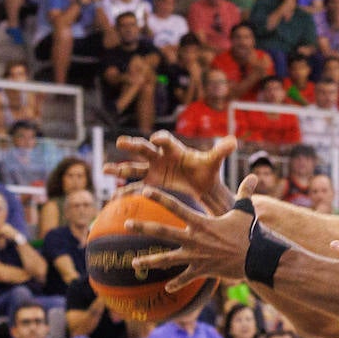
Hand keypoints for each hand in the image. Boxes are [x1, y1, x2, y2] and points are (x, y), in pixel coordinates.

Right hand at [107, 131, 238, 214]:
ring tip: (105, 169)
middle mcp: (160, 156)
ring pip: (134, 167)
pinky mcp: (151, 182)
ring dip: (120, 168)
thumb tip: (234, 141)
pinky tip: (112, 198)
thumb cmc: (206, 170)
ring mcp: (153, 169)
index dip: (161, 139)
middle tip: (122, 142)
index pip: (166, 141)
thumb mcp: (213, 162)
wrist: (202, 183)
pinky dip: (124, 192)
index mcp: (175, 149)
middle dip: (133, 146)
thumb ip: (220, 151)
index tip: (155, 140)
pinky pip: (135, 187)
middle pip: (144, 149)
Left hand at [128, 176, 259, 291]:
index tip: (144, 191)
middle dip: (142, 227)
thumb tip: (254, 176)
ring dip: (149, 261)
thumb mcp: (246, 211)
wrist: (256, 258)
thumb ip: (245, 193)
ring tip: (134, 263)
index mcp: (201, 223)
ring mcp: (196, 256)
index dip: (160, 198)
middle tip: (126, 224)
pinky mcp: (201, 270)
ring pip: (167, 259)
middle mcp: (194, 239)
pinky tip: (167, 288)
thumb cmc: (250, 233)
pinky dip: (177, 283)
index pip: (176, 207)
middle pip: (162, 232)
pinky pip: (185, 278)